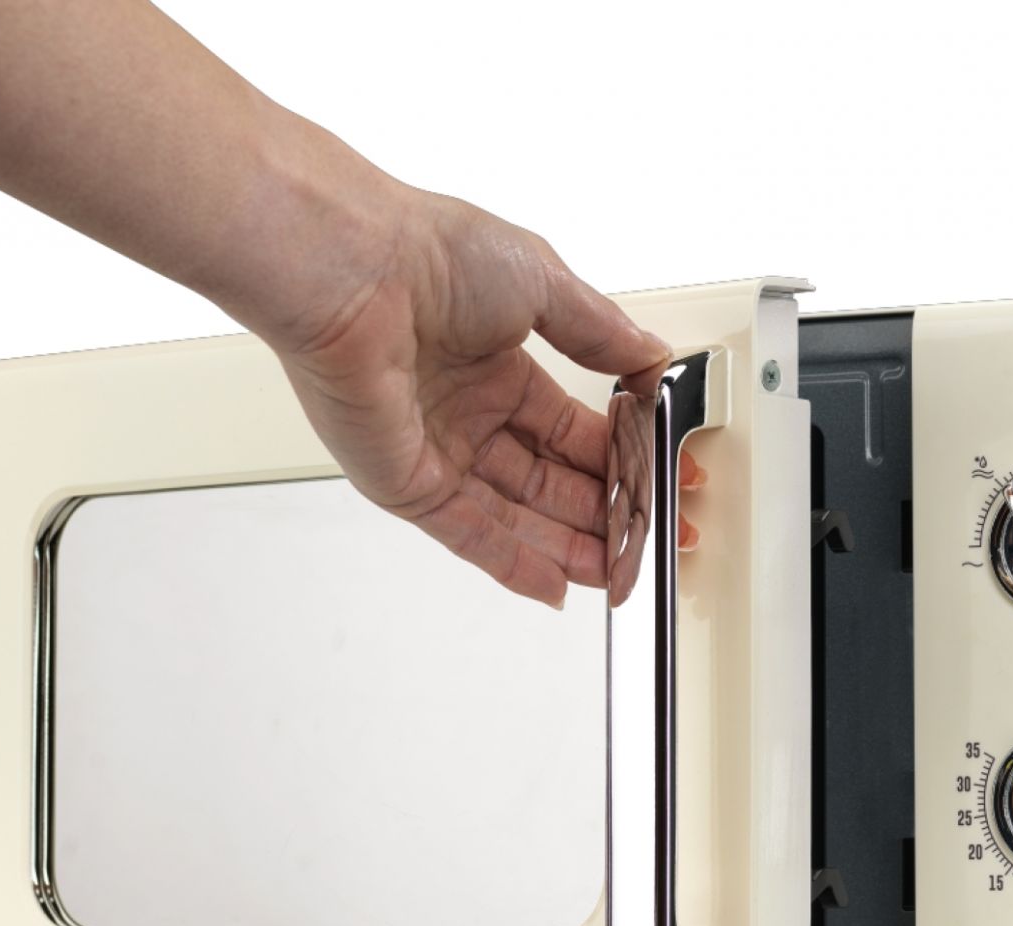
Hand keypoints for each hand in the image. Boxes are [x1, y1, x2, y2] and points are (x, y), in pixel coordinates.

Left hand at [261, 180, 699, 606]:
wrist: (352, 272)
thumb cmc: (429, 254)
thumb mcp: (544, 283)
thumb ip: (601, 332)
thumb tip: (653, 357)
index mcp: (496, 364)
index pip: (570, 430)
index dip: (618, 459)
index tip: (660, 480)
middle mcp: (465, 412)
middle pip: (549, 481)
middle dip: (603, 514)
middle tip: (650, 539)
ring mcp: (436, 451)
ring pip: (516, 516)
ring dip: (570, 548)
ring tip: (620, 573)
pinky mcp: (407, 484)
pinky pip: (469, 534)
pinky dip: (515, 562)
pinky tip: (560, 584)